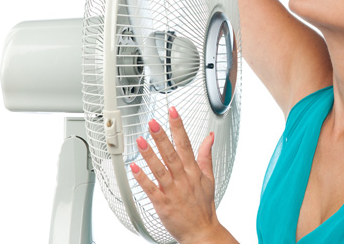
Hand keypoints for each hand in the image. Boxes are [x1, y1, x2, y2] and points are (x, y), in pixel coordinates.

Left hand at [131, 106, 219, 243]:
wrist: (202, 230)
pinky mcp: (163, 204)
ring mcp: (173, 191)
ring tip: (140, 141)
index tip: (172, 112)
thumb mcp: (209, 177)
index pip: (186, 143)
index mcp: (193, 171)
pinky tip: (134, 167)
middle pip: (172, 154)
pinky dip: (142, 179)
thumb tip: (209, 137)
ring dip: (150, 155)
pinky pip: (151, 189)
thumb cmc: (203, 205)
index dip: (179, 126)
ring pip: (160, 169)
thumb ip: (206, 155)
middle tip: (153, 123)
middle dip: (162, 137)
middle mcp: (183, 178)